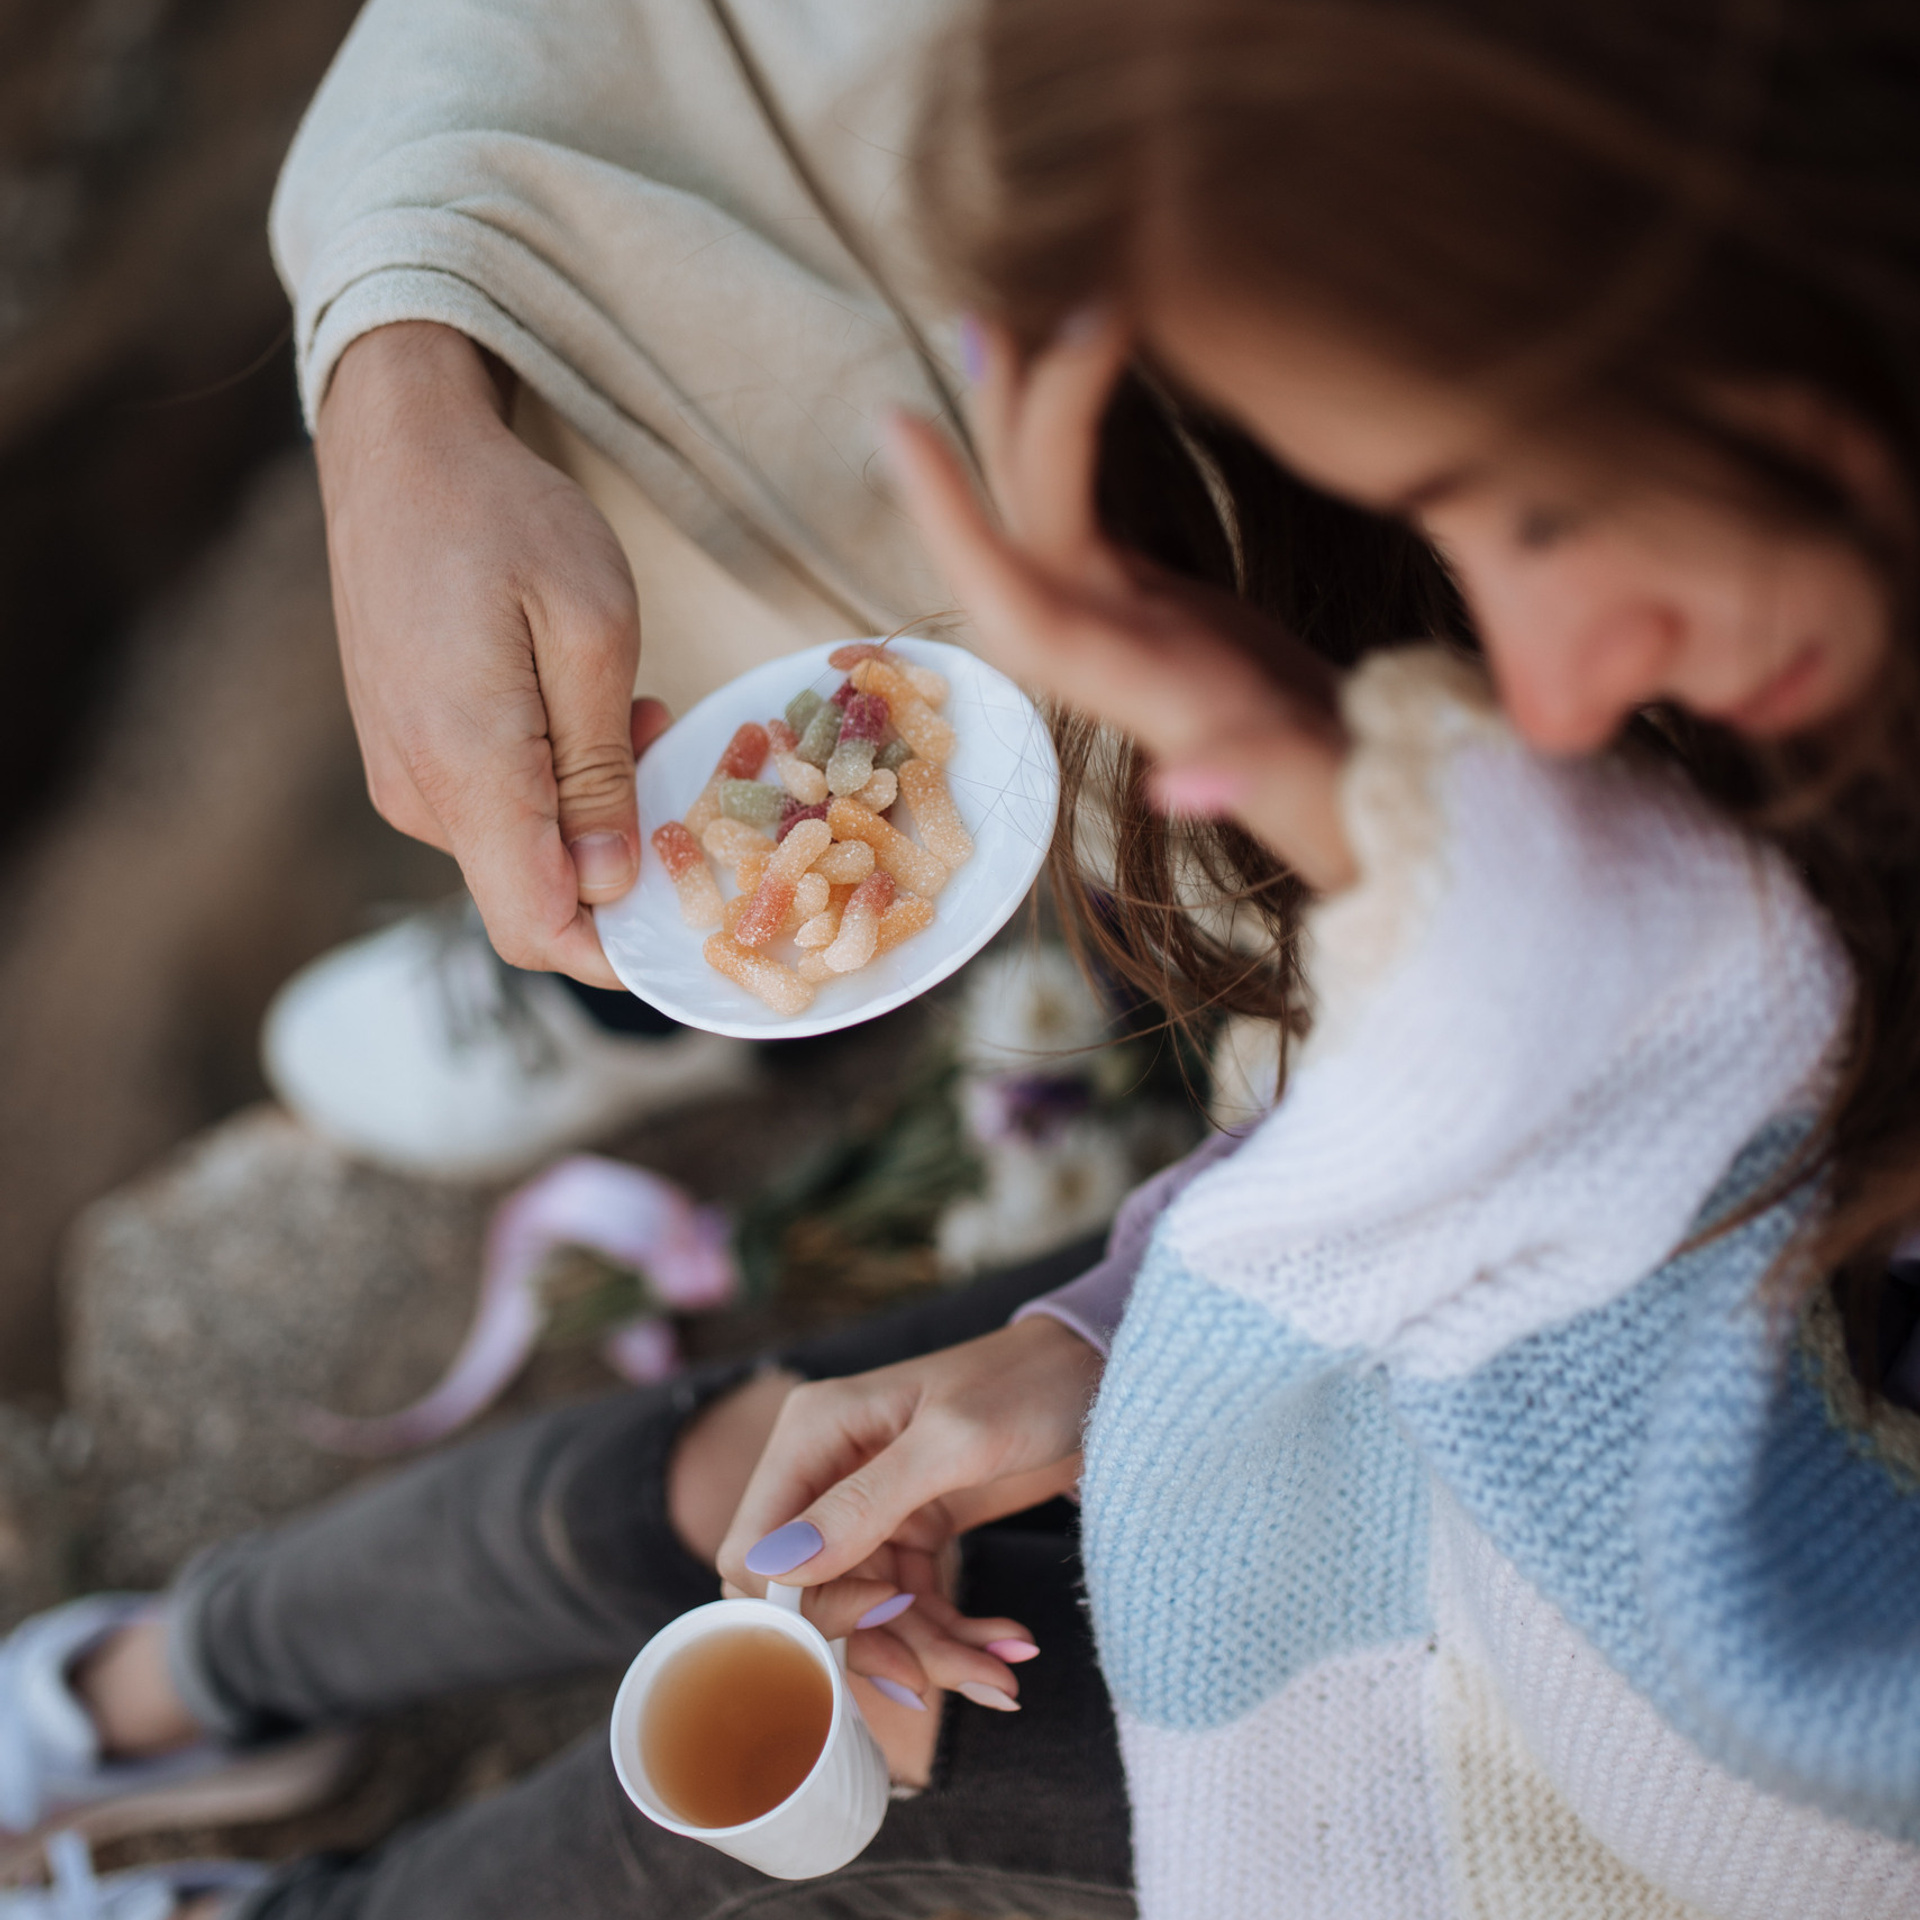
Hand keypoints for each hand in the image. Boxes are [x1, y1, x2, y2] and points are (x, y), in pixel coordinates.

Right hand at [315, 321, 668, 984]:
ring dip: (593, 810)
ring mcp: (403, 776)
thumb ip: (599, 769)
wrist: (400, 450)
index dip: (614, 954)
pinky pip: (493, 809)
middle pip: (533, 895)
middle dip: (621, 859)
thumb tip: (608, 884)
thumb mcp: (590, 630)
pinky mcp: (405, 754)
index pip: (533, 925)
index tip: (688, 928)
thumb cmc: (507, 521)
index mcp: (465, 768)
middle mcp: (418, 793)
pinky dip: (552, 784)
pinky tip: (578, 710)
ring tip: (632, 712)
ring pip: (519, 850)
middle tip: (671, 759)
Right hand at [715, 1317, 1103, 1705]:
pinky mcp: (913, 1531)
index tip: (881, 1618)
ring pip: (868, 1615)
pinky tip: (1006, 1645)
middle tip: (939, 1677)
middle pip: (812, 1596)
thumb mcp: (952, 1441)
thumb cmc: (1026, 1384)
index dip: (801, 1603)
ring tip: (1001, 1677)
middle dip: (876, 1643)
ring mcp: (870, 1506)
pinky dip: (955, 1637)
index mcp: (814, 1433)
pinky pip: (912, 1608)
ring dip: (930, 1653)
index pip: (755, 1550)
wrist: (1096, 1376)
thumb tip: (777, 1567)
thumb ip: (866, 1502)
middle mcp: (828, 1471)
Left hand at [884, 315, 1357, 891]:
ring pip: (1044, 515)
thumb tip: (1175, 786)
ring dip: (1018, 422)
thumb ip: (1264, 782)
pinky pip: (1085, 512)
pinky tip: (1067, 376)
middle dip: (997, 428)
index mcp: (1144, 694)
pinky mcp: (1151, 606)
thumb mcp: (1333, 801)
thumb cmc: (1374, 812)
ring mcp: (1125, 626)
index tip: (899, 427)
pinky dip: (1068, 446)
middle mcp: (1113, 656)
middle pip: (1021, 536)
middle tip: (987, 313)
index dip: (953, 520)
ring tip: (994, 320)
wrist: (1386, 812)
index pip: (1019, 603)